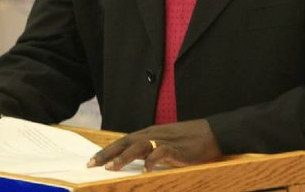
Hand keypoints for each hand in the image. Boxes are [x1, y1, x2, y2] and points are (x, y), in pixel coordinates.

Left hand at [87, 119, 221, 171]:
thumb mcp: (166, 145)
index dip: (107, 151)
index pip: (123, 141)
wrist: (212, 133)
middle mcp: (153, 134)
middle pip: (126, 142)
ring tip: (112, 168)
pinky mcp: (177, 148)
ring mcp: (165, 140)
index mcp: (149, 134)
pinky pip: (162, 152)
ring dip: (124, 157)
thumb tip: (136, 165)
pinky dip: (152, 160)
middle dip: (107, 153)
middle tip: (92, 164)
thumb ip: (151, 152)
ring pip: (139, 146)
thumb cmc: (189, 142)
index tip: (92, 161)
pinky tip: (146, 170)